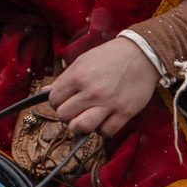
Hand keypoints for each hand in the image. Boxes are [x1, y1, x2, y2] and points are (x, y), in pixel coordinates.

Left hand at [43, 37, 161, 137]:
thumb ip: (64, 78)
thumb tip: (44, 91)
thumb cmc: (110, 56)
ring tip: (84, 119)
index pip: (54, 99)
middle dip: (67, 114)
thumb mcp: (83, 61)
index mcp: (79, 76)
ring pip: (81, 127)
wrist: (143, 54)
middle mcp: (92, 91)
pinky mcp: (125, 112)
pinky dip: (101, 129)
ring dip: (80, 126)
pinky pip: (105, 132)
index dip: (56, 101)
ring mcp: (109, 103)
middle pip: (64, 116)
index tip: (64, 100)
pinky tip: (103, 119)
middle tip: (75, 109)